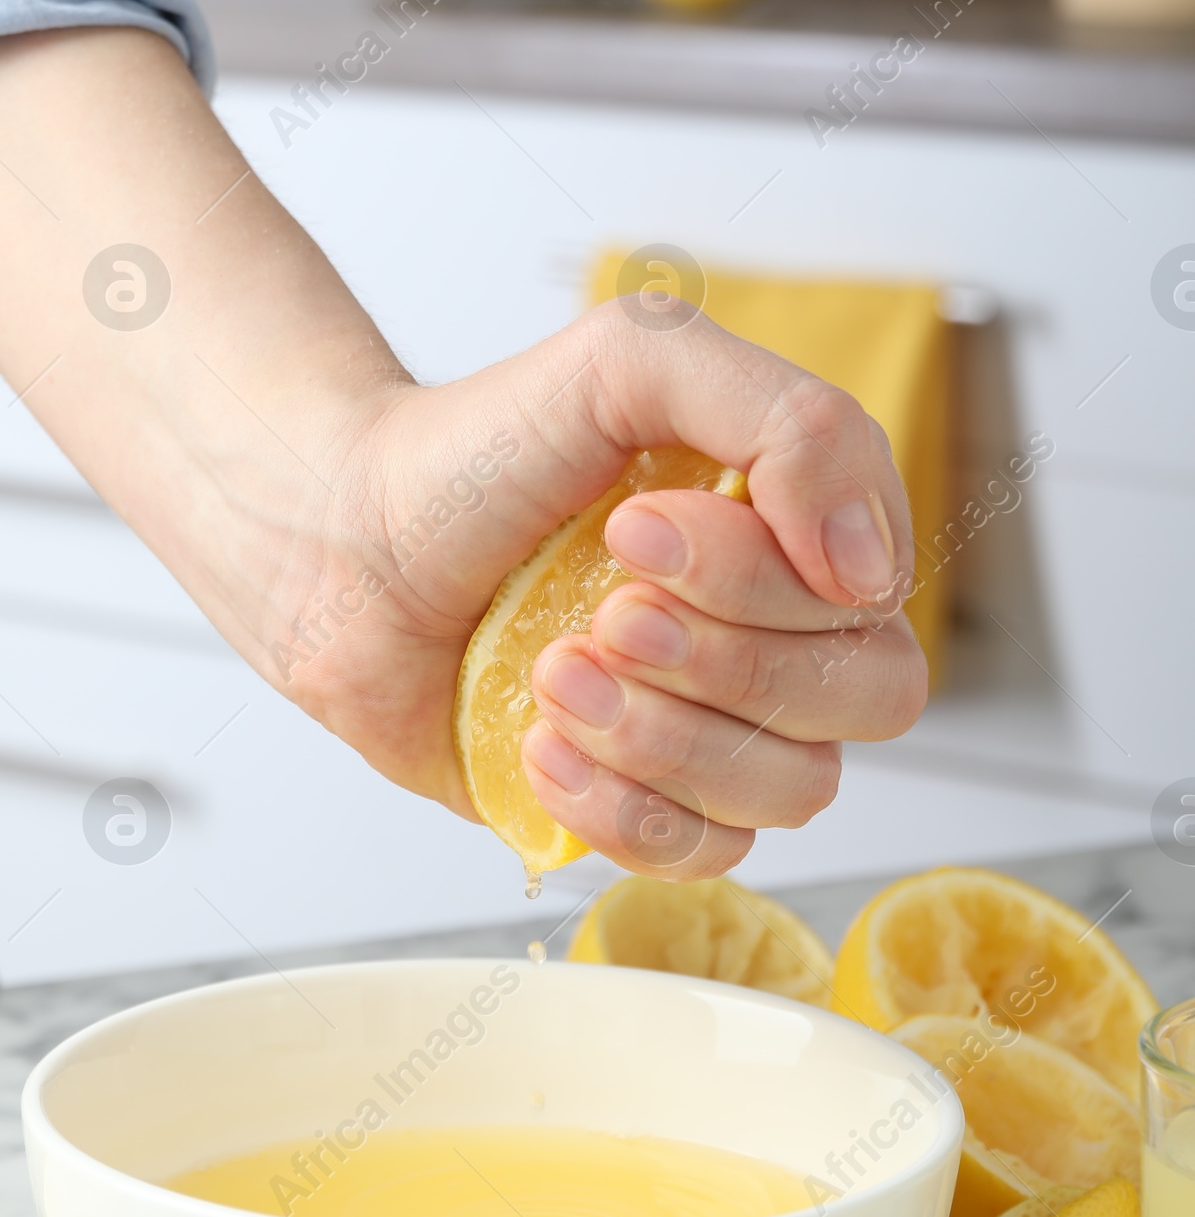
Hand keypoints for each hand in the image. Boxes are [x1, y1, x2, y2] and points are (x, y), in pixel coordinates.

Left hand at [291, 302, 925, 875]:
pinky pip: (705, 855)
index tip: (633, 528)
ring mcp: (717, 728)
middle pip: (864, 700)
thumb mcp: (635, 362)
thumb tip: (872, 567)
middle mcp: (780, 633)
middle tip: (603, 612)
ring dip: (662, 734)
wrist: (344, 542)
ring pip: (793, 790)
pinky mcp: (645, 805)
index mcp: (798, 531)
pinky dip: (623, 806)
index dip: (760, 580)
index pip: (872, 595)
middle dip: (722, 663)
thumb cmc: (484, 449)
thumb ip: (790, 417)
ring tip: (551, 673)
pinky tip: (542, 743)